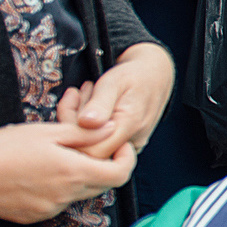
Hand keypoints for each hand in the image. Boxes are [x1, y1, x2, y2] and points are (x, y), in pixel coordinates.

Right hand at [0, 119, 138, 223]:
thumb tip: (112, 130)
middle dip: (104, 165)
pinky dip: (59, 188)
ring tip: (58, 155)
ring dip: (80, 176)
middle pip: (103, 184)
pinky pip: (58, 202)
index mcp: (72, 172)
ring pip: (80, 193)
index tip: (118, 145)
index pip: (120, 174)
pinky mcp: (34, 216)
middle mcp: (65, 196)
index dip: (126, 158)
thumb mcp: (46, 132)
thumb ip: (83, 133)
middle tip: (91, 145)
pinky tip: (40, 172)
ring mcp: (49, 209)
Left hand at [61, 43, 174, 158]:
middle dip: (71, 121)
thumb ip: (100, 103)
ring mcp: (128, 147)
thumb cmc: (134, 75)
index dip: (71, 131)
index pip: (90, 150)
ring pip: (90, 146)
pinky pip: (97, 143)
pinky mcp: (124, 147)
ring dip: (77, 122)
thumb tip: (86, 123)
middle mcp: (132, 143)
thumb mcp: (115, 80)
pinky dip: (86, 126)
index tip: (72, 100)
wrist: (155, 76)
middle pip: (87, 149)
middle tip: (75, 94)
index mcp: (130, 126)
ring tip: (86, 94)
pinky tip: (90, 108)